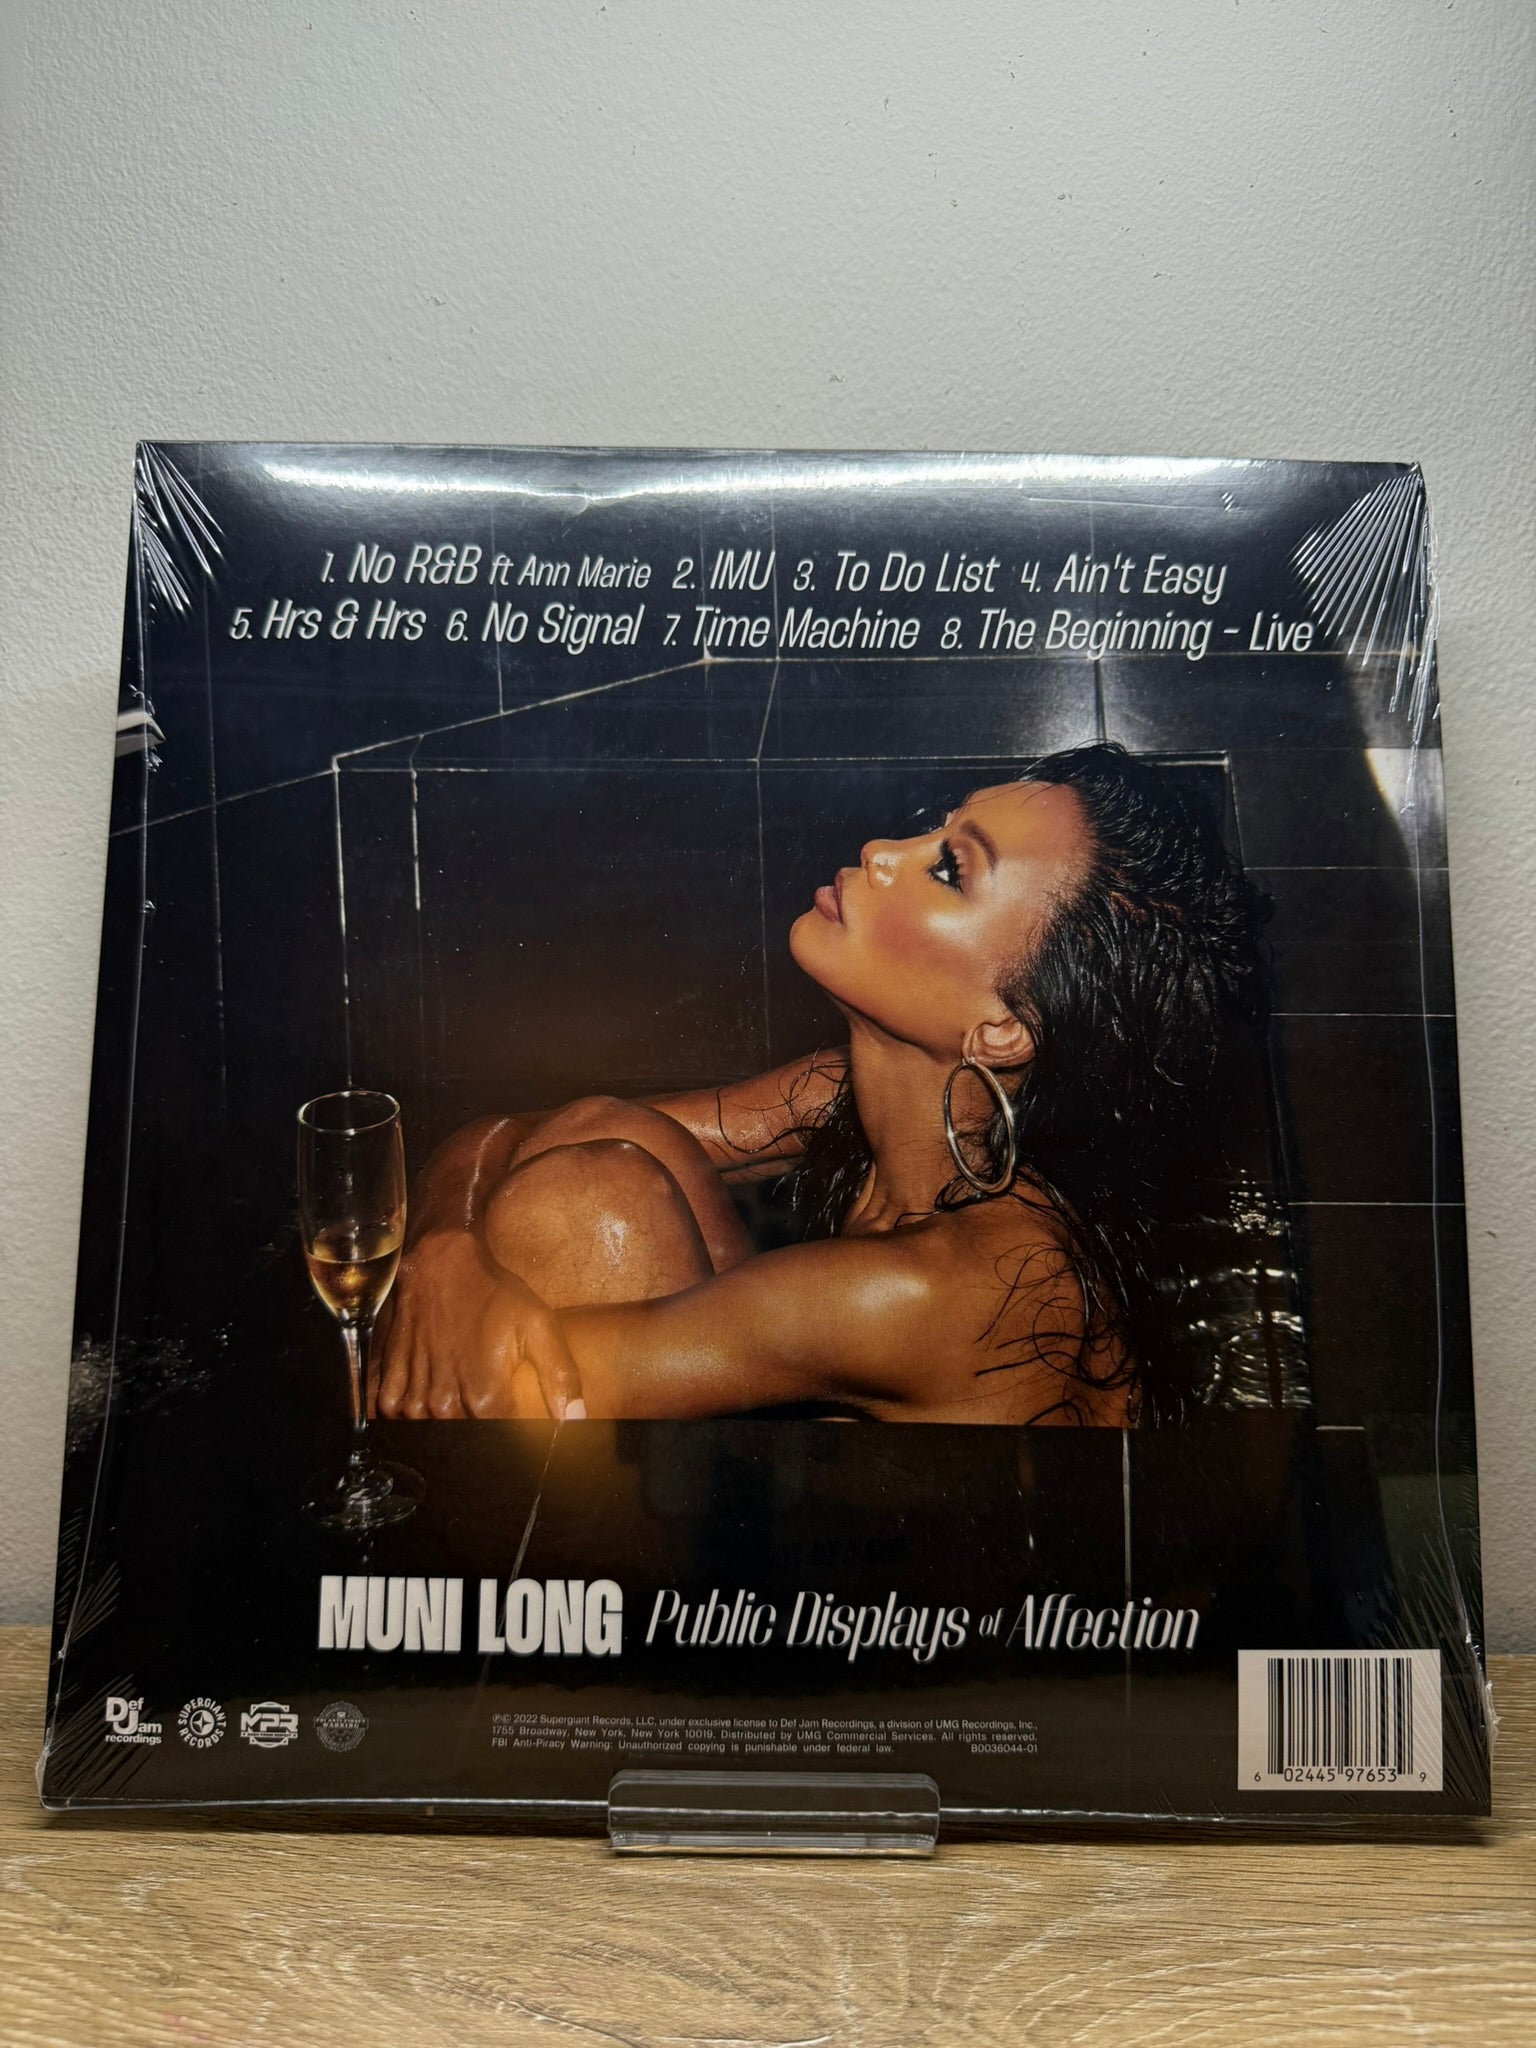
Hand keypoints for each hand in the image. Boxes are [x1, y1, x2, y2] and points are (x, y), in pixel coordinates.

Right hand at [374, 1229, 584, 1420]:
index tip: (517, 1422)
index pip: (500, 1441)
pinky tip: (431, 1392)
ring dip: (447, 1422)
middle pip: (466, 1443)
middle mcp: (444, 1403)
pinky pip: (399, 1418)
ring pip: (432, 1434)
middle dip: (480, 1433)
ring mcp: (413, 1396)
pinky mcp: (390, 1384)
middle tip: (488, 1402)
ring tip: (460, 1392)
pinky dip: (414, 1413)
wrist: (440, 1264)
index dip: (512, 1437)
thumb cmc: (493, 1294)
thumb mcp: (538, 1325)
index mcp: (484, 1395)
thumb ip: (560, 1375)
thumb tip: (575, 1421)